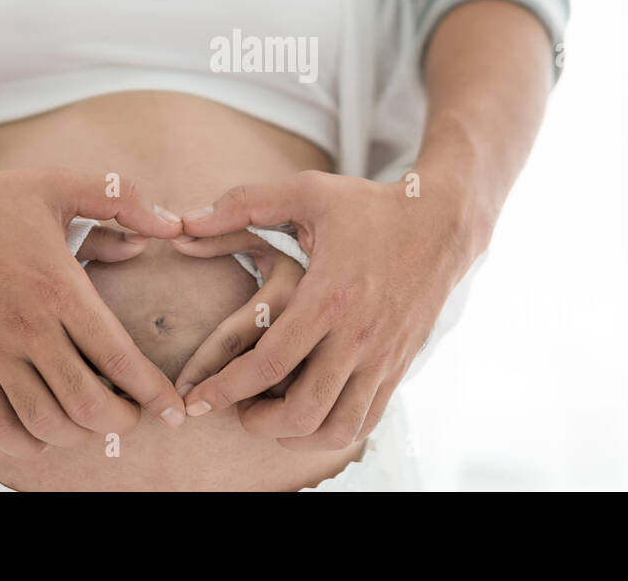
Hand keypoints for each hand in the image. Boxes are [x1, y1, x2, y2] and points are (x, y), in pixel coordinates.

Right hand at [0, 165, 187, 456]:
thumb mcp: (60, 185)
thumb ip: (121, 199)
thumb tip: (170, 226)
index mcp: (59, 288)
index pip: (119, 358)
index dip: (153, 393)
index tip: (173, 409)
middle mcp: (28, 327)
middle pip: (87, 403)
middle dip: (123, 420)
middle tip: (133, 413)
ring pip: (46, 423)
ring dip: (79, 434)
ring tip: (93, 419)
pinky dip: (28, 442)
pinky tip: (44, 431)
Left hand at [178, 170, 480, 449]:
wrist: (441, 222)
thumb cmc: (368, 206)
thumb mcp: (307, 192)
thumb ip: (244, 204)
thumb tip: (186, 222)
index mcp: (328, 296)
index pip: (270, 363)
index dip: (226, 389)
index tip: (198, 398)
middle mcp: (358, 335)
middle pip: (302, 410)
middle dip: (256, 423)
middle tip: (234, 411)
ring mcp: (383, 356)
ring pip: (337, 427)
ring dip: (295, 436)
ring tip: (270, 419)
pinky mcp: (399, 366)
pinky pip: (367, 420)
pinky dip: (332, 431)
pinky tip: (309, 415)